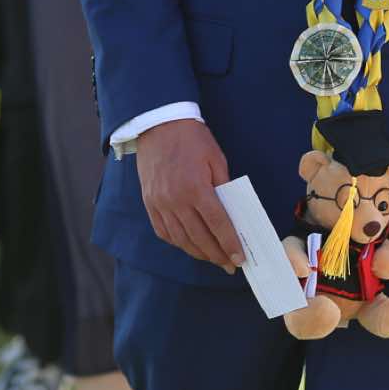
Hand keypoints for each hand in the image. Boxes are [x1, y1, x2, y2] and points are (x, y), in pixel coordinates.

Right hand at [135, 118, 243, 272]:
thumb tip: (232, 211)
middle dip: (217, 254)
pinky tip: (189, 246)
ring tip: (213, 259)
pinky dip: (178, 243)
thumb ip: (224, 187)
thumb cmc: (192, 139)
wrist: (159, 124)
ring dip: (198, 253)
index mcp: (196, 187)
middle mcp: (176, 200)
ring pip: (181, 239)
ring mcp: (160, 203)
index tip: (239, 257)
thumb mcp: (216, 159)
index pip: (217, 224)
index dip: (229, 243)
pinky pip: (164, 231)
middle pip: (199, 237)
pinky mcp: (149, 203)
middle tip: (229, 264)